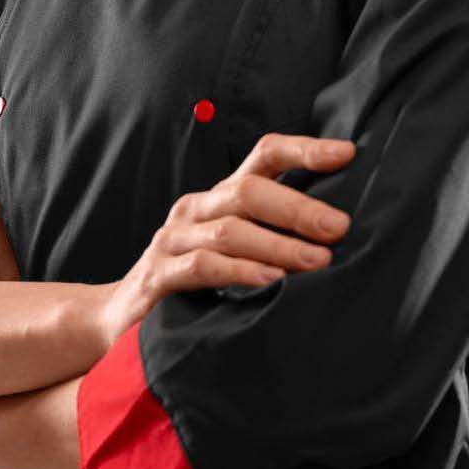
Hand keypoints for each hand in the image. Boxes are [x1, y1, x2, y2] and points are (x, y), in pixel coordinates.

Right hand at [93, 132, 357, 347]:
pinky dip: (239, 271)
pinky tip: (270, 280)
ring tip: (316, 262)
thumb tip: (345, 235)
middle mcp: (195, 209)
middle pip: (248, 190)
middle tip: (337, 229)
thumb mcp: (235, 250)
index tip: (347, 154)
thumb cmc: (196, 284)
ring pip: (230, 229)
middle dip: (297, 207)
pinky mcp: (158, 275)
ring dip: (278, 244)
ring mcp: (173, 240)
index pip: (263, 155)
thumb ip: (274, 235)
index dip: (304, 150)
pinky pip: (202, 266)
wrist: (121, 318)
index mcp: (219, 197)